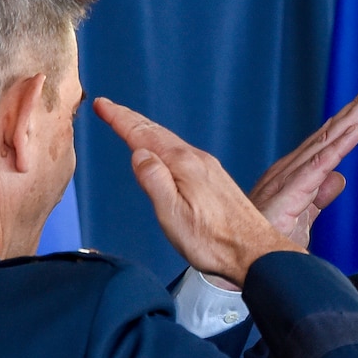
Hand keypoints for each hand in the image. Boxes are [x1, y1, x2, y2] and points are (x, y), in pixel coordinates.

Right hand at [94, 98, 297, 285]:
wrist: (255, 252)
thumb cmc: (213, 242)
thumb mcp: (173, 215)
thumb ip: (154, 181)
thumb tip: (139, 153)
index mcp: (184, 165)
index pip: (144, 135)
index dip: (121, 119)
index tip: (102, 105)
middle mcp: (198, 160)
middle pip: (157, 133)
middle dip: (131, 119)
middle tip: (109, 107)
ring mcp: (209, 169)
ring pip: (171, 141)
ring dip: (147, 130)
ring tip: (131, 124)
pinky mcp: (216, 180)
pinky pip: (183, 153)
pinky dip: (164, 145)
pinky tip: (164, 152)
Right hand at [248, 77, 357, 249]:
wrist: (240, 261)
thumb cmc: (266, 240)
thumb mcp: (302, 218)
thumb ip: (319, 196)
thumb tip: (339, 177)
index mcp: (295, 173)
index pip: (327, 141)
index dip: (350, 118)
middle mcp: (290, 170)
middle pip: (327, 134)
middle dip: (353, 108)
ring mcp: (287, 181)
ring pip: (323, 144)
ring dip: (348, 120)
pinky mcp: (286, 197)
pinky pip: (315, 169)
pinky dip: (335, 149)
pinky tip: (352, 133)